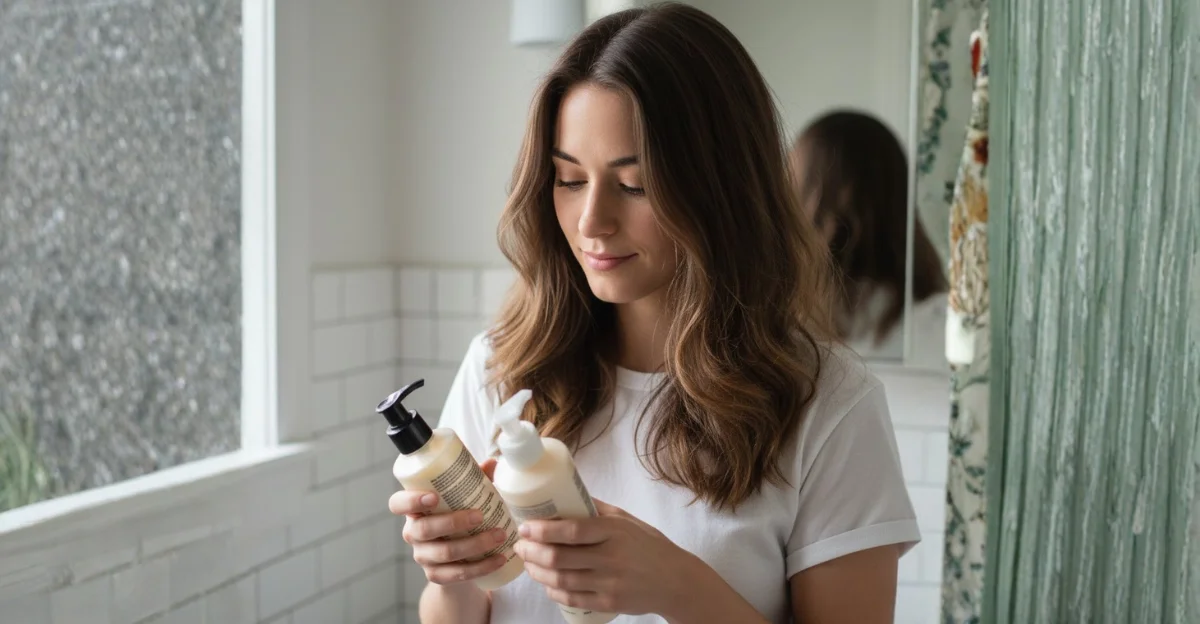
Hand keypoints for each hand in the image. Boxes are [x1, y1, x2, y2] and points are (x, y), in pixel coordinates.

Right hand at [387, 458, 508, 585]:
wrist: (458, 558)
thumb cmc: (458, 516)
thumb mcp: (463, 498)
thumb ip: (474, 480)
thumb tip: (492, 462)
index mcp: (414, 510)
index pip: (397, 504)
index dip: (410, 501)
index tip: (433, 497)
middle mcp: (413, 533)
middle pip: (424, 529)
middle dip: (453, 522)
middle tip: (480, 516)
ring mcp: (423, 556)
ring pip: (444, 553)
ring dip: (475, 545)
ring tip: (499, 535)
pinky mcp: (436, 576)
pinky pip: (458, 573)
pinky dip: (481, 567)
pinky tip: (499, 558)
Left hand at [513, 499, 699, 616]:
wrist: (675, 580)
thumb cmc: (649, 545)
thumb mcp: (626, 520)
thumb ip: (597, 509)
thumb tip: (566, 493)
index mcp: (613, 532)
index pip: (571, 530)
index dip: (542, 530)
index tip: (525, 527)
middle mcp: (610, 557)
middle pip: (559, 557)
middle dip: (532, 552)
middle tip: (520, 545)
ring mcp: (609, 583)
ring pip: (561, 579)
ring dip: (537, 571)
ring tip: (528, 562)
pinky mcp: (608, 602)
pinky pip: (572, 598)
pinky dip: (553, 590)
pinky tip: (546, 582)